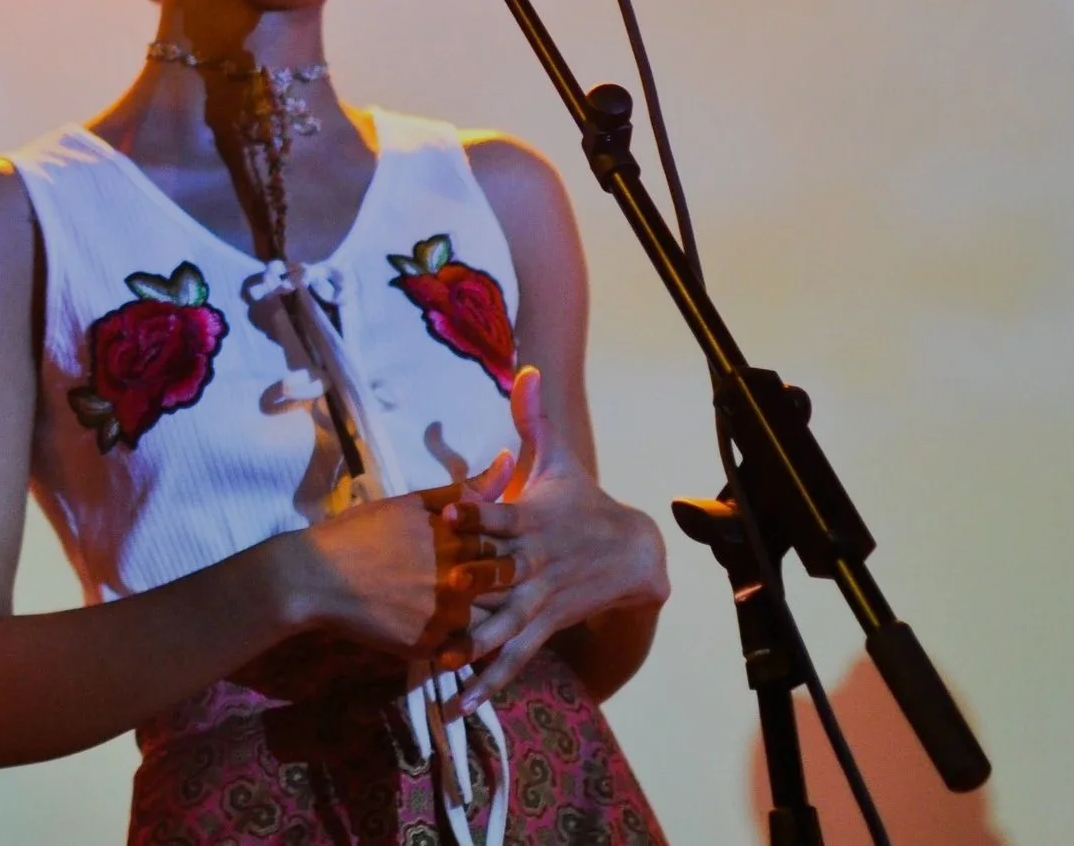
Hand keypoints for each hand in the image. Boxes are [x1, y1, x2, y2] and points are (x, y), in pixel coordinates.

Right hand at [284, 458, 515, 657]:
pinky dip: (458, 642)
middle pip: (502, 588)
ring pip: (488, 623)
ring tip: (460, 613)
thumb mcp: (412, 503)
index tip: (482, 555)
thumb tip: (508, 459)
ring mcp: (445, 617)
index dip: (497, 553)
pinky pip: (461, 650)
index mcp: (459, 541)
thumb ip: (465, 489)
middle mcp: (460, 580)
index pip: (505, 548)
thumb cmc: (362, 533)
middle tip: (472, 587)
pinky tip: (440, 630)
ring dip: (483, 617)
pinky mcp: (429, 647)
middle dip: (495, 587)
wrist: (316, 578)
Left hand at [443, 367, 668, 712]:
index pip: (503, 516)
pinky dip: (485, 684)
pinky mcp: (539, 629)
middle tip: (443, 594)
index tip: (450, 511)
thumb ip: (531, 418)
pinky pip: (510, 661)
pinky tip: (456, 705)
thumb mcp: (558, 458)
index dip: (479, 513)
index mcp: (531, 522)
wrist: (634, 553)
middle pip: (501, 577)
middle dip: (474, 586)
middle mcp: (532, 566)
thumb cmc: (580, 500)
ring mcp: (536, 602)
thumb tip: (526, 368)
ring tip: (439, 665)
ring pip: (503, 627)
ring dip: (472, 646)